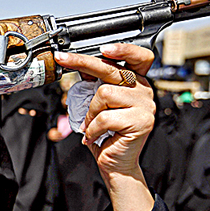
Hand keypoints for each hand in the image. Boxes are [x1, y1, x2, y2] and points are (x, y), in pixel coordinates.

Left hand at [53, 43, 155, 210]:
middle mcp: (144, 90)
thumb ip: (95, 83)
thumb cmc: (106, 134)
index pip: (138, 56)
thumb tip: (79, 63)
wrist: (115, 163)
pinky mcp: (142, 121)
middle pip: (112, 69)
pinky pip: (105, 117)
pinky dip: (93, 128)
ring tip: (92, 125)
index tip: (103, 47)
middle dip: (82, 62)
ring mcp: (146, 105)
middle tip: (63, 59)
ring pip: (104, 94)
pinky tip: (96, 135)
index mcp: (136, 82)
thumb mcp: (98, 104)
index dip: (123, 49)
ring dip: (90, 112)